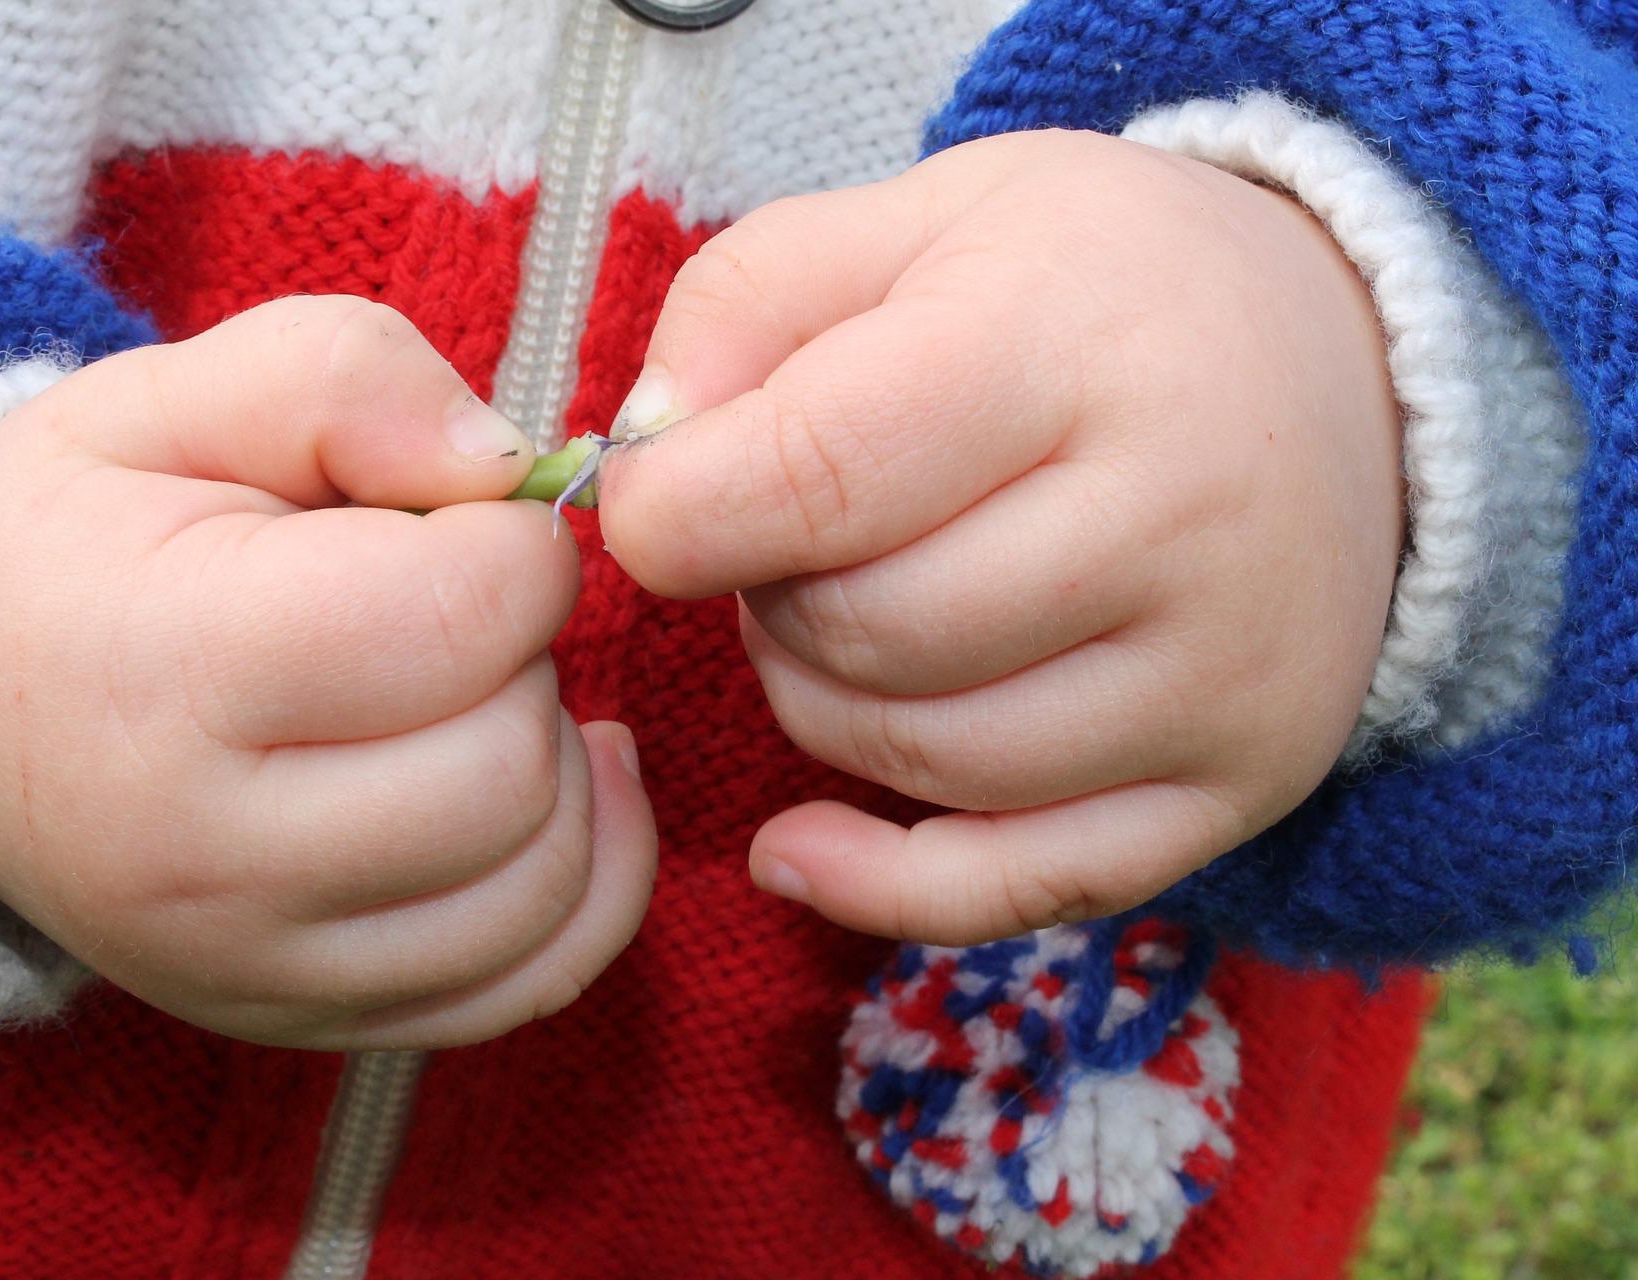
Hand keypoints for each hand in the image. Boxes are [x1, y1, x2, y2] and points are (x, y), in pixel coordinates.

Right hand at [0, 297, 657, 1048]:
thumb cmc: (81, 536)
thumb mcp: (172, 397)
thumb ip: (347, 380)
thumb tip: (520, 470)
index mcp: (164, 667)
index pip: (456, 616)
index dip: (512, 546)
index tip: (460, 527)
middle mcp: (204, 858)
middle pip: (509, 765)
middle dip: (526, 661)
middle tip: (447, 616)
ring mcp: (254, 967)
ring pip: (544, 883)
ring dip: (557, 770)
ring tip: (474, 699)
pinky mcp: (305, 1022)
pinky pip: (534, 978)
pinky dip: (588, 878)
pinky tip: (553, 789)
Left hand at [600, 130, 1400, 945]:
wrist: (1346, 368)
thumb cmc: (1095, 289)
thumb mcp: (920, 217)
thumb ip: (747, 304)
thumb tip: (640, 461)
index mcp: (1073, 342)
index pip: (820, 474)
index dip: (678, 513)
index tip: (650, 505)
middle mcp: (1177, 519)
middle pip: (863, 633)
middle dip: (771, 595)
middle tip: (795, 533)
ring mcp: (1224, 674)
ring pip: (919, 758)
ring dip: (823, 697)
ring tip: (856, 603)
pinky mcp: (1237, 783)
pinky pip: (1020, 887)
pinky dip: (880, 884)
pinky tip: (797, 848)